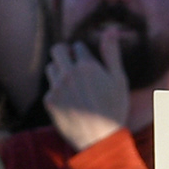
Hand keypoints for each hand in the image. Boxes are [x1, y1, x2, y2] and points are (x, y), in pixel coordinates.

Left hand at [42, 36, 136, 150]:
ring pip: (51, 67)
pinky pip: (50, 88)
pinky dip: (57, 92)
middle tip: (72, 64)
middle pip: (57, 50)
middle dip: (64, 53)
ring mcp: (57, 87)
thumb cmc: (114, 109)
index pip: (77, 46)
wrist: (100, 140)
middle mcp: (69, 73)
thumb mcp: (119, 80)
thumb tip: (110, 29)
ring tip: (72, 86)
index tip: (89, 66)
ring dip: (59, 71)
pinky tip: (70, 103)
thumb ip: (111, 53)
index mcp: (88, 66)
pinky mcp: (49, 101)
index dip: (83, 54)